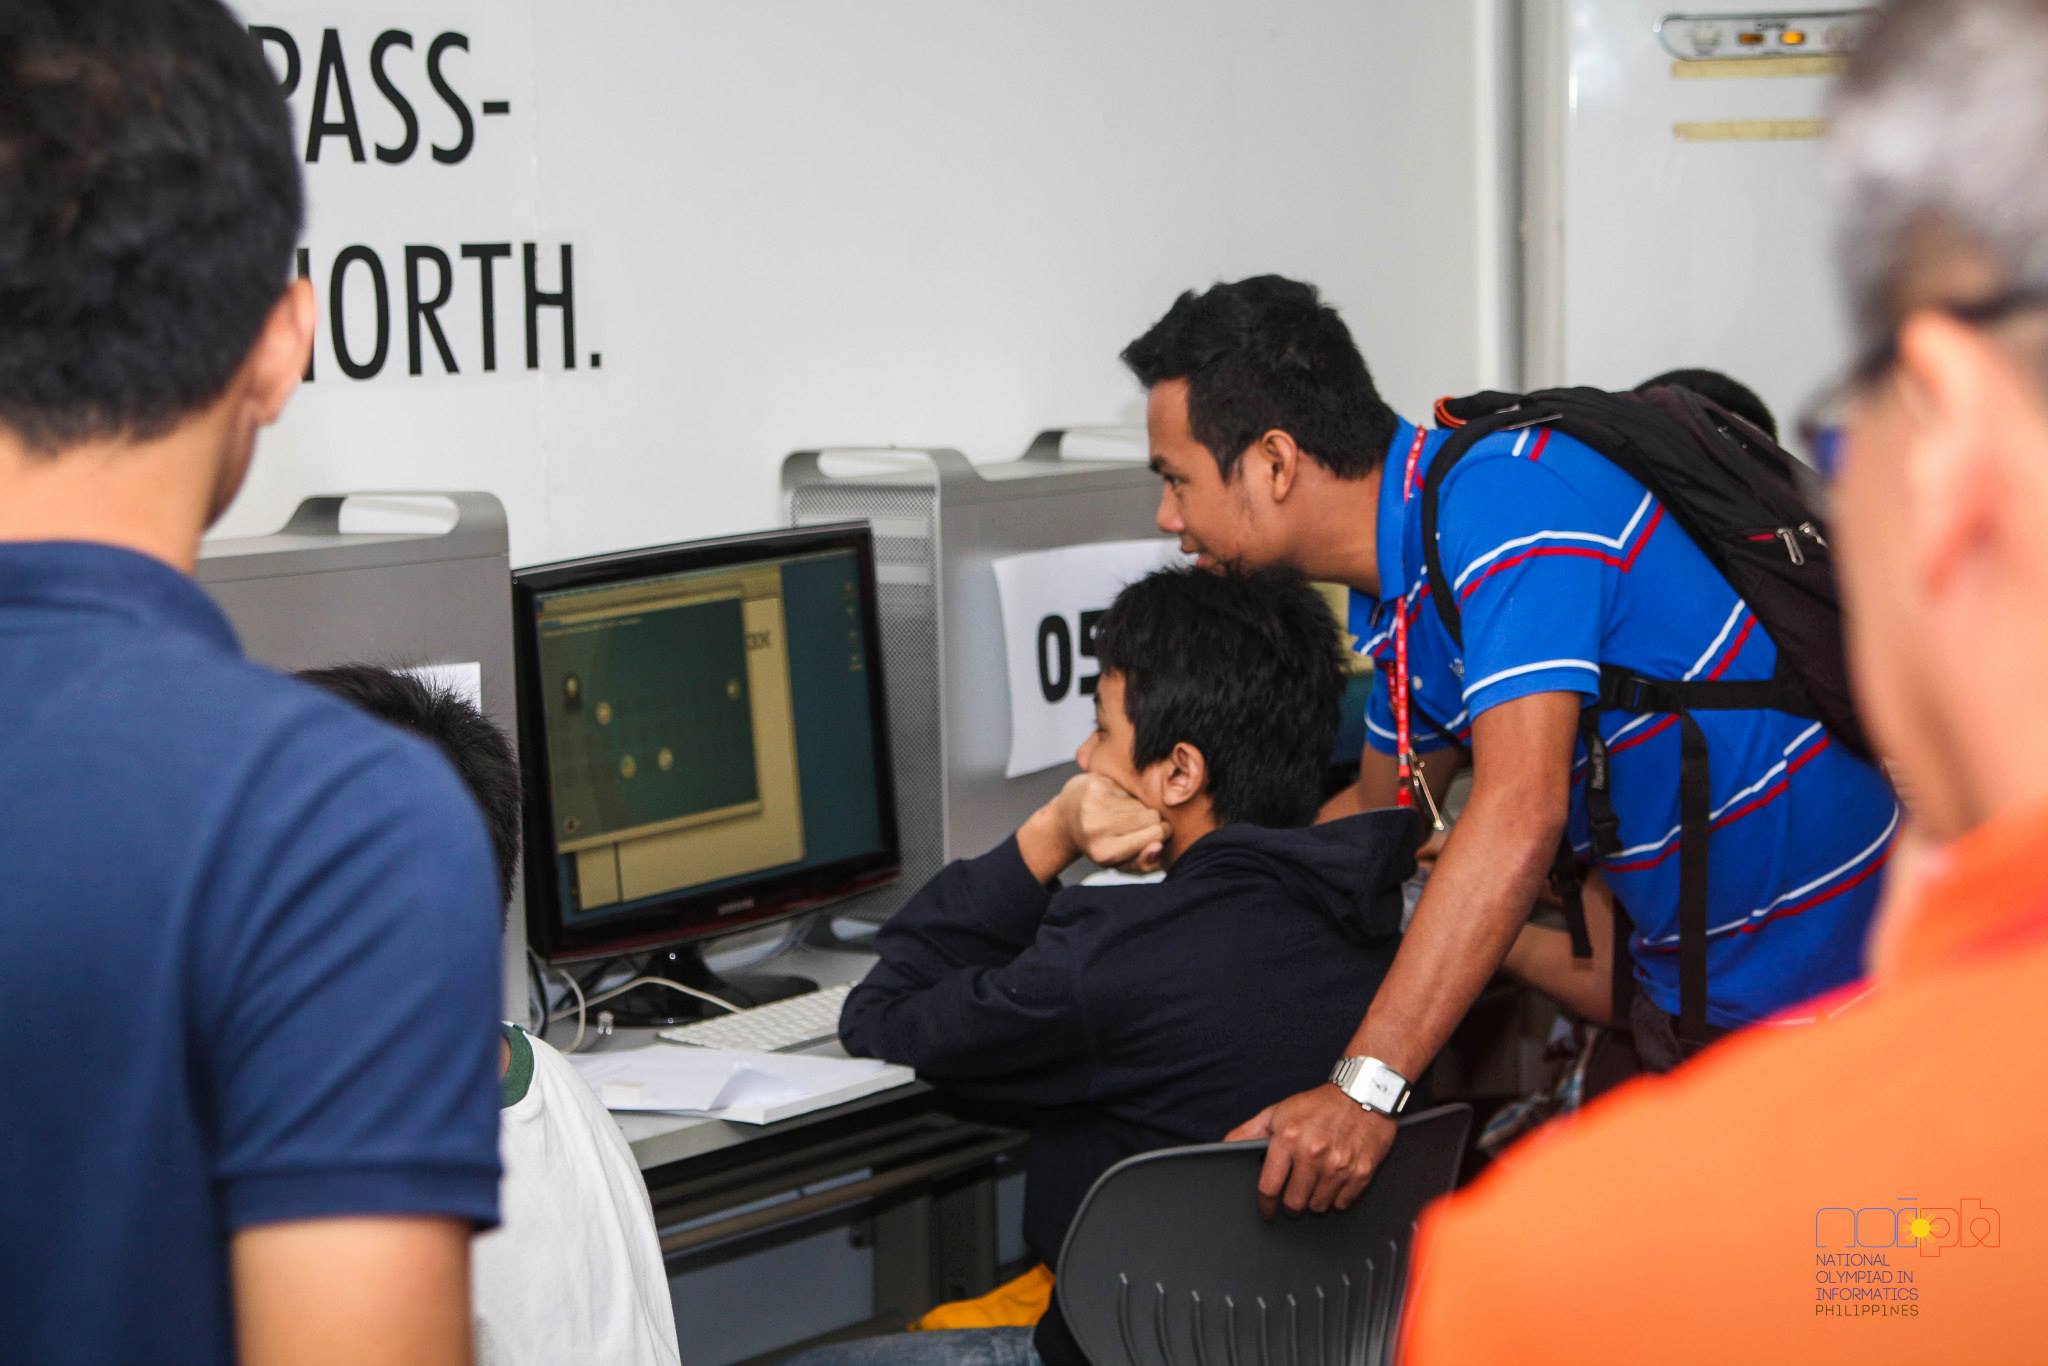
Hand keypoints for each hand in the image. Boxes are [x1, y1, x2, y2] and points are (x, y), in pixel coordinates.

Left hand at [1022, 773, 1168, 879]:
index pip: (1156, 836)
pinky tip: (1113, 802)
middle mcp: (1098, 828)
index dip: (1161, 834)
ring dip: (1137, 808)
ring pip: (1142, 802)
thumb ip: (1143, 863)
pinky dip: (1125, 795)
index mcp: (1105, 852)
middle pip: (1152, 816)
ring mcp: (1095, 804)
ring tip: (1120, 815)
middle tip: (1132, 826)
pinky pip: (1129, 788)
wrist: (1065, 820)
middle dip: (1150, 820)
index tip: (1154, 834)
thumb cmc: (1098, 844)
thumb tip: (1158, 847)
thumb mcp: (1120, 863)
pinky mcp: (1096, 785)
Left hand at [1227, 1084, 1396, 1217]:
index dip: (1265, 1205)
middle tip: (1293, 1194)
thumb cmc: (1318, 1104)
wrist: (1363, 1093)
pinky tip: (1334, 1181)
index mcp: (1288, 1138)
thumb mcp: (1278, 1112)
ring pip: (1318, 1206)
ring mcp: (1339, 1165)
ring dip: (1314, 1201)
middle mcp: (1313, 1153)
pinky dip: (1336, 1198)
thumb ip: (1249, 1132)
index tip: (1266, 1210)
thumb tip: (1225, 1147)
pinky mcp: (1361, 1172)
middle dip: (1290, 1204)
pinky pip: (1342, 1203)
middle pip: (1294, 1203)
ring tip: (1315, 1183)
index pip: (1269, 1187)